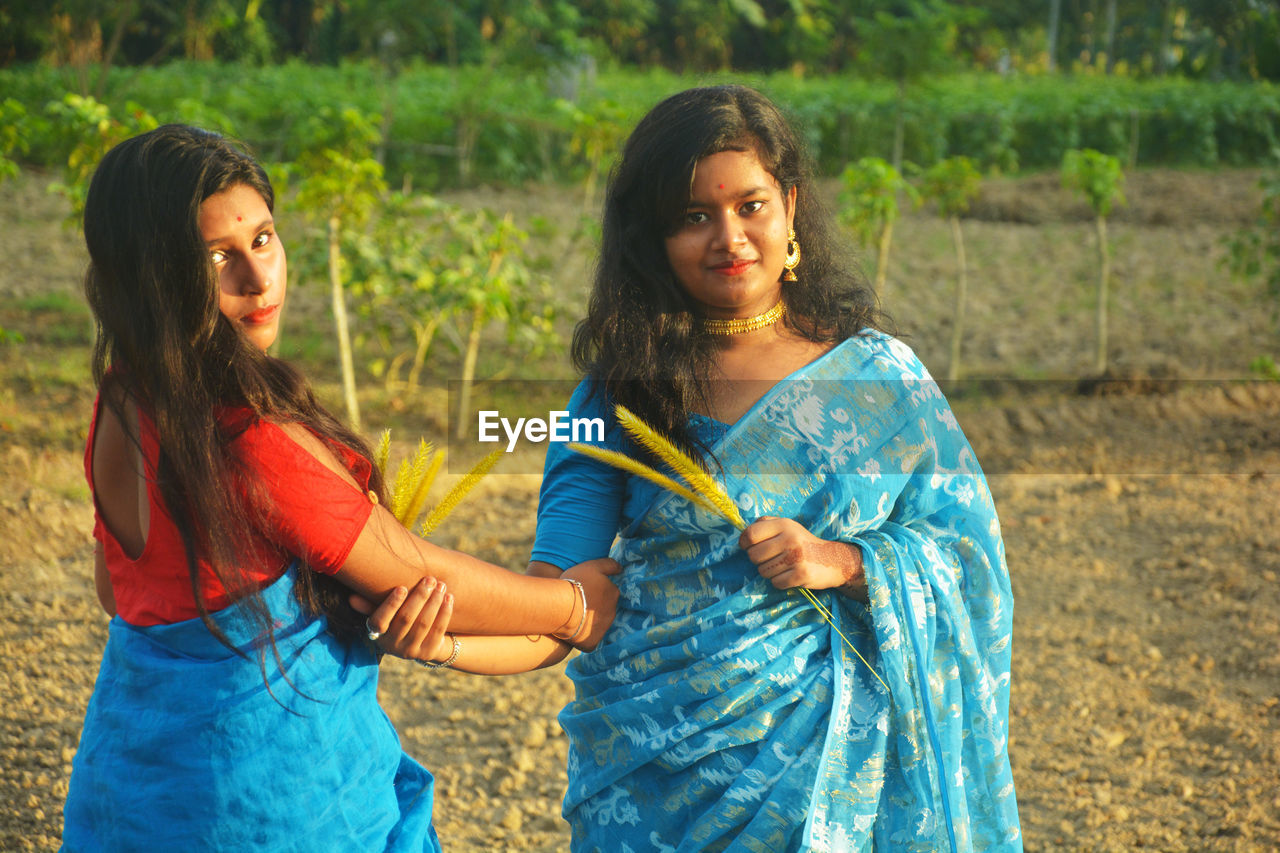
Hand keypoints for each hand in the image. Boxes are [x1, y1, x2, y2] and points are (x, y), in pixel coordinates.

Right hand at [349, 577, 454, 662]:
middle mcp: (393, 646)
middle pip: (406, 619)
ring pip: (424, 624)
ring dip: (434, 603)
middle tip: (430, 579)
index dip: (391, 604)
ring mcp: (411, 651)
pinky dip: (445, 613)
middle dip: (419, 597)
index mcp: (378, 634)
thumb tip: (351, 597)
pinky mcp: (428, 652)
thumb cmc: (397, 620)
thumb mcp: (384, 615)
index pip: (380, 621)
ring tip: (441, 585)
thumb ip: (370, 605)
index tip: (402, 587)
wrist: (420, 642)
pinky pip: (438, 630)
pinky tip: (449, 598)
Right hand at [559, 557, 621, 650]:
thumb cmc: (576, 584)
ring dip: (587, 621)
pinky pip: (588, 640)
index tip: (582, 589)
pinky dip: (581, 636)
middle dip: (592, 607)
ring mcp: (602, 629)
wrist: (561, 607)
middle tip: (575, 602)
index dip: (593, 591)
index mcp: (613, 593)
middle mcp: (612, 612)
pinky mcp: (592, 643)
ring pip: (595, 624)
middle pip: (602, 609)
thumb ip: (609, 565)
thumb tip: (621, 568)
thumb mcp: (593, 566)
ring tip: (571, 616)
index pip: (606, 592)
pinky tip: (571, 630)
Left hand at [739, 517, 867, 601]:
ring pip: (763, 571)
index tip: (748, 547)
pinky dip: (779, 581)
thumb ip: (765, 525)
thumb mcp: (787, 526)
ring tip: (783, 566)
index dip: (744, 543)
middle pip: (753, 555)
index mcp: (784, 524)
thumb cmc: (802, 542)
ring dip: (770, 572)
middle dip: (758, 560)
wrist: (833, 559)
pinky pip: (775, 582)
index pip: (751, 534)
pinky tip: (790, 574)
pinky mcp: (801, 574)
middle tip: (771, 558)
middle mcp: (790, 538)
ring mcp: (796, 557)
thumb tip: (743, 536)